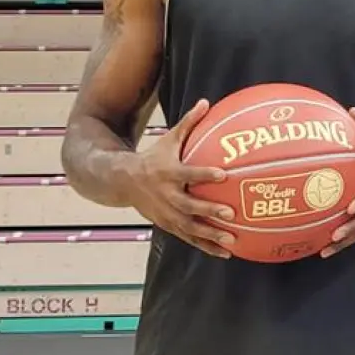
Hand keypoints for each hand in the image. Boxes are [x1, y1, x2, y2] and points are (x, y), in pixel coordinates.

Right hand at [124, 98, 235, 258]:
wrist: (122, 181)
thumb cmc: (153, 157)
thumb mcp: (168, 139)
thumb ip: (189, 123)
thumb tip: (207, 101)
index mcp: (168, 172)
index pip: (189, 173)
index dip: (205, 174)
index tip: (224, 174)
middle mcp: (166, 195)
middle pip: (189, 205)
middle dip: (209, 210)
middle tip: (231, 214)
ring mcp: (166, 213)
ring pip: (189, 227)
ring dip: (210, 235)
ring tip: (232, 241)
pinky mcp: (167, 225)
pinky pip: (189, 238)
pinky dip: (206, 247)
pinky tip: (227, 253)